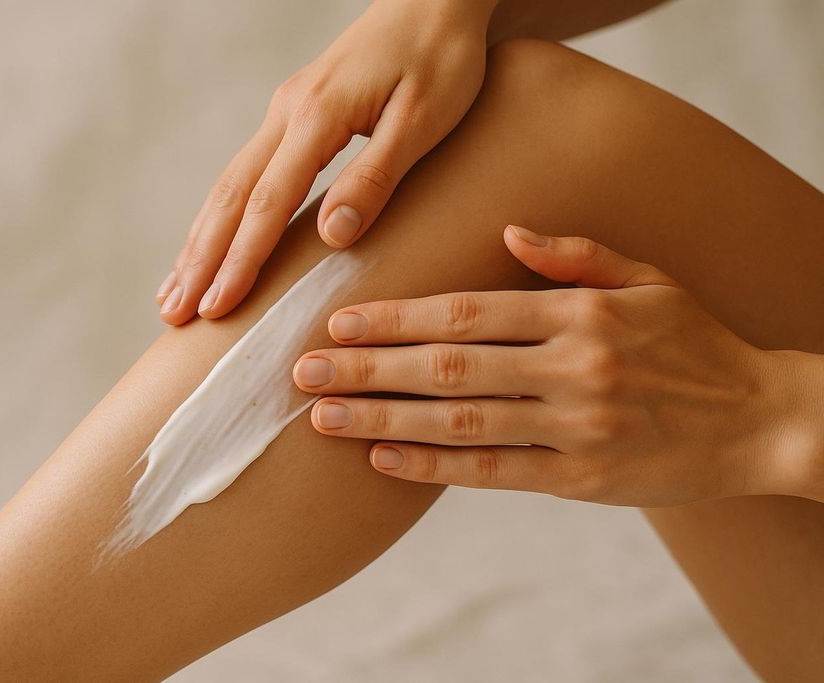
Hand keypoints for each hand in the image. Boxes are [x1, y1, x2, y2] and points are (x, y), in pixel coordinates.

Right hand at [157, 0, 494, 324]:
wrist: (434, 0)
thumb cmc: (441, 58)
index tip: (217, 307)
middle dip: (200, 260)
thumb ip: (375, 176)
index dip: (241, 260)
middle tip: (174, 314)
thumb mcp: (423, 119)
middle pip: (230, 197)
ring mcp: (284, 112)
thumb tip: (331, 234)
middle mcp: (287, 113)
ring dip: (199, 241)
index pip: (267, 202)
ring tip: (173, 291)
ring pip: (228, 185)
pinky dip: (219, 215)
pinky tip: (208, 240)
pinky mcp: (292, 115)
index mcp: (316, 117)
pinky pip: (244, 172)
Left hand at [292, 225, 820, 506]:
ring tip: (324, 415)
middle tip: (302, 370)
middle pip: (447, 368)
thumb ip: (575, 254)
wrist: (761, 420)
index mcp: (578, 314)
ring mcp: (574, 427)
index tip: (339, 322)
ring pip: (459, 423)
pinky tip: (383, 459)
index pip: (465, 312)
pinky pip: (493, 473)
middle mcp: (570, 368)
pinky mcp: (580, 478)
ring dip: (383, 419)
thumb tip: (508, 232)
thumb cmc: (694, 343)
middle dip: (367, 368)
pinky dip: (434, 467)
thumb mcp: (648, 278)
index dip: (396, 319)